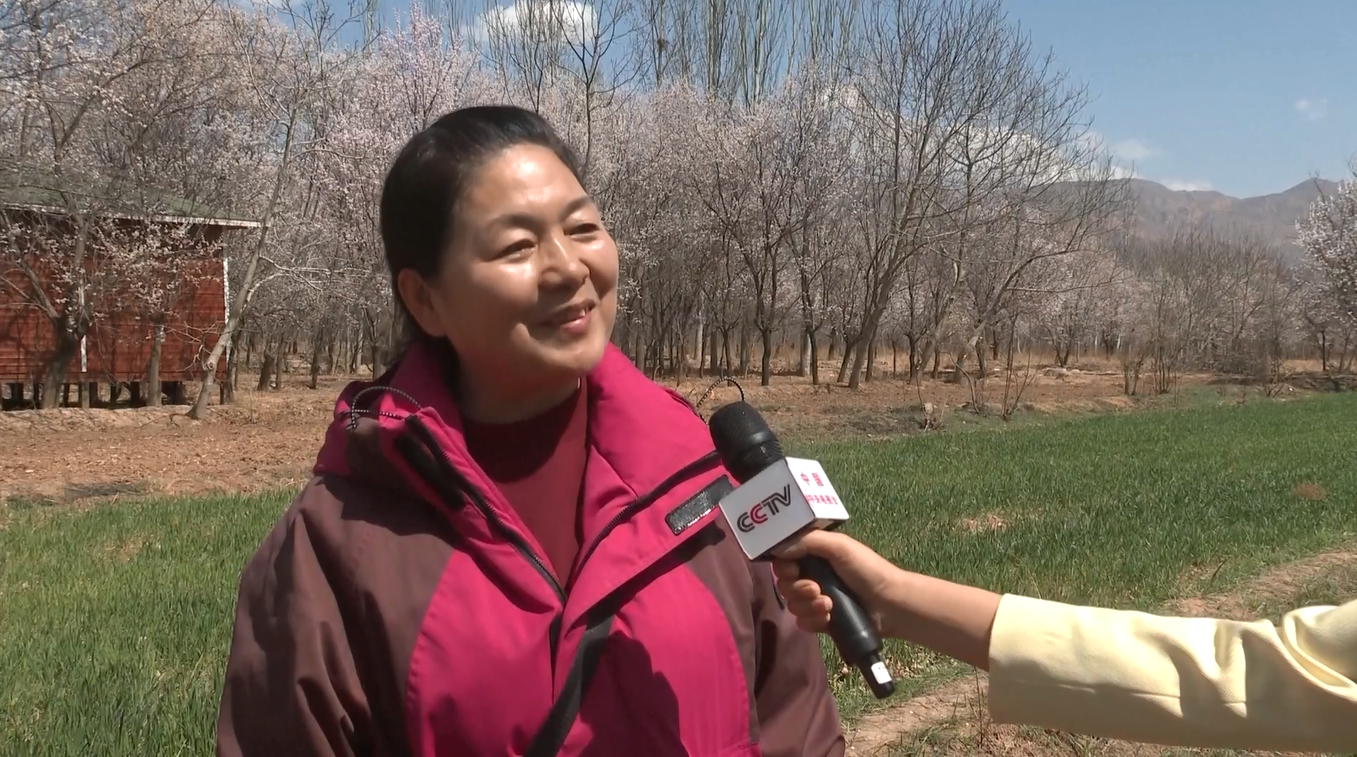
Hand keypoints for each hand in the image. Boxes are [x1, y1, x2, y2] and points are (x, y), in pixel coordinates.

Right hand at [770, 530, 905, 636]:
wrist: (889, 604)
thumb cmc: (866, 569)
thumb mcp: (839, 547)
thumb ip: (808, 541)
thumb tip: (777, 548)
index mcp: (814, 554)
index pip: (783, 560)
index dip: (783, 567)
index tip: (793, 571)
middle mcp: (812, 575)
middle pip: (784, 584)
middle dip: (797, 589)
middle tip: (815, 589)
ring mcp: (816, 599)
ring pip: (793, 605)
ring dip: (808, 606)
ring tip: (829, 605)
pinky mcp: (822, 620)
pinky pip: (803, 622)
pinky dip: (814, 620)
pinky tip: (829, 618)